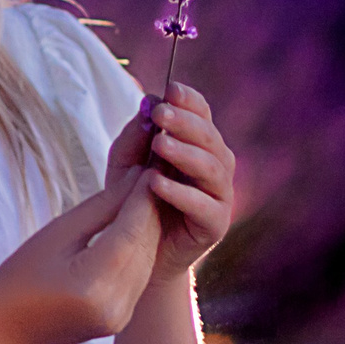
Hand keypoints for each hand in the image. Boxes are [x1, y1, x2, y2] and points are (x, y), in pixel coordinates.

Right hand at [0, 164, 162, 343]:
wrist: (5, 330)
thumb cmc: (21, 276)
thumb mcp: (59, 233)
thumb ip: (101, 207)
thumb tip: (136, 177)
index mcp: (94, 284)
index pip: (131, 230)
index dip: (143, 196)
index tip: (150, 166)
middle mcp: (115, 304)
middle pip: (145, 245)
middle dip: (151, 207)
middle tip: (155, 172)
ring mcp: (121, 316)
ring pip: (147, 259)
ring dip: (150, 227)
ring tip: (148, 193)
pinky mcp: (122, 319)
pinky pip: (140, 276)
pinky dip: (140, 249)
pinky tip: (138, 225)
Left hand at [107, 80, 236, 286]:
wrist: (138, 255)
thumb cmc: (133, 201)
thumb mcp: (125, 164)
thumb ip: (136, 135)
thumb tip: (148, 101)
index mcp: (197, 144)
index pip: (201, 114)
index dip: (189, 100)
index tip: (170, 89)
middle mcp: (215, 165)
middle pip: (209, 137)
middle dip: (185, 123)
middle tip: (162, 115)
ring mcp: (219, 194)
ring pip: (212, 167)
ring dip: (186, 154)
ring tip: (159, 146)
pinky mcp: (216, 224)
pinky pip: (205, 206)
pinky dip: (181, 193)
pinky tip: (157, 184)